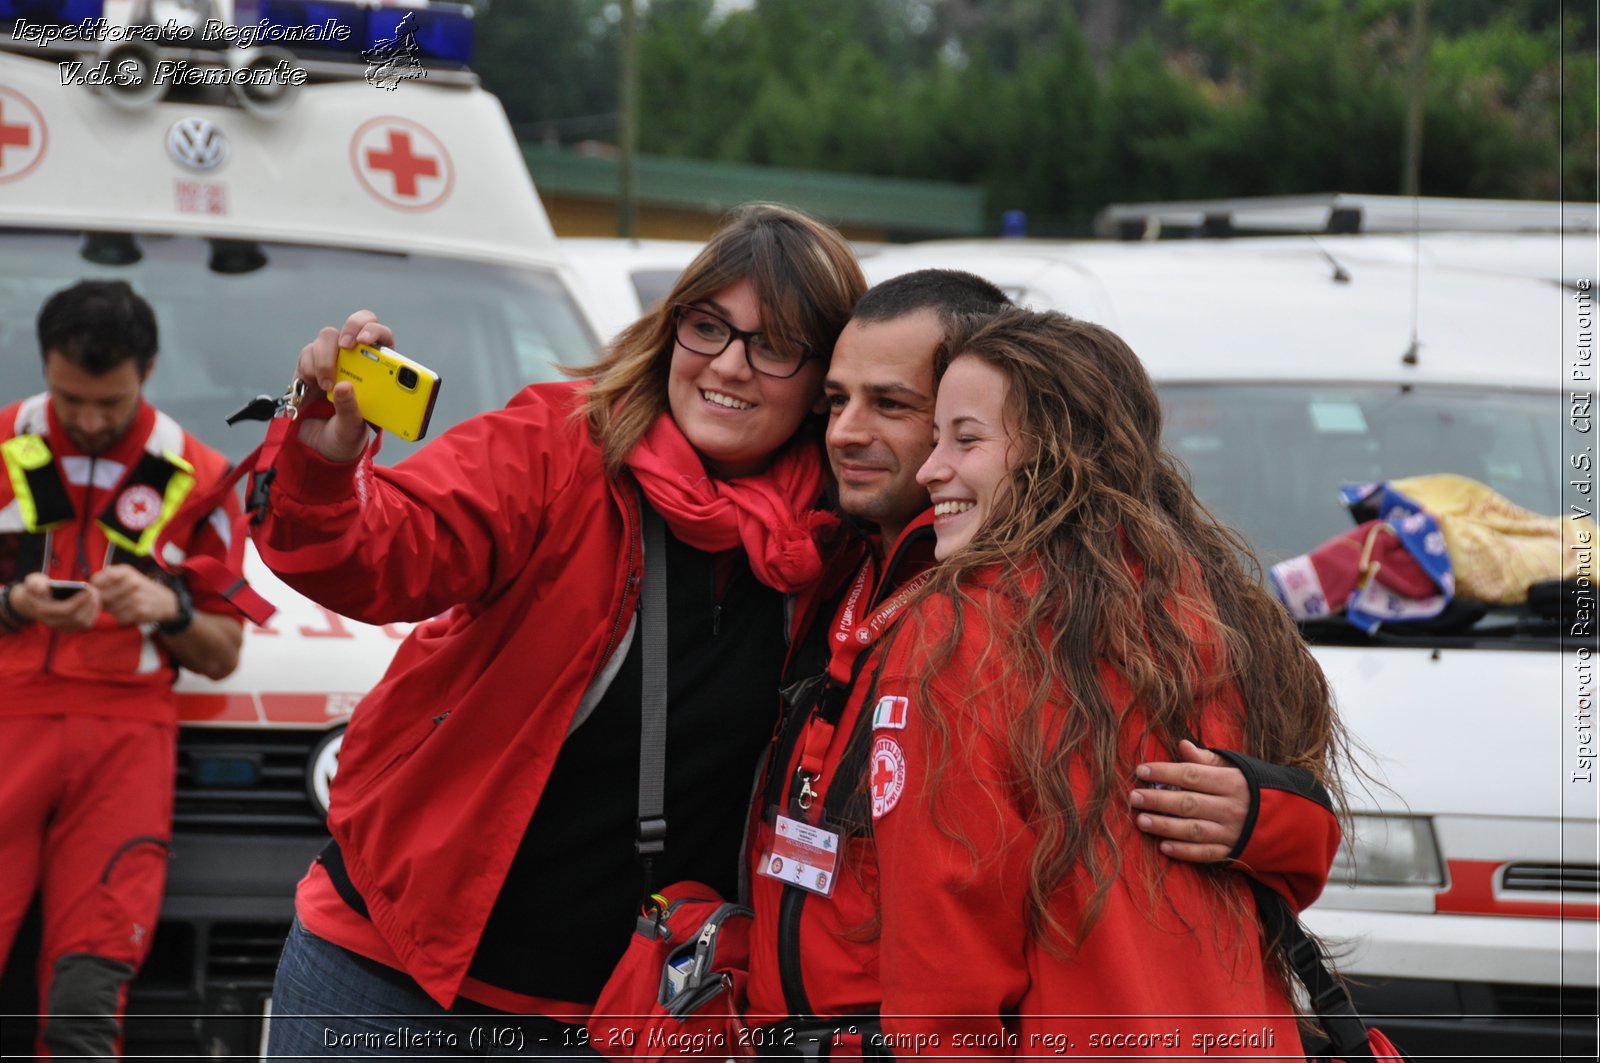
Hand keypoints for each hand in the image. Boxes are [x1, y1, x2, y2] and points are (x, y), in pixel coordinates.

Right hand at [16, 573, 101, 631]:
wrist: (34, 602)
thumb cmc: (37, 588)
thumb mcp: (33, 582)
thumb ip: (35, 583)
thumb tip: (43, 588)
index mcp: (44, 611)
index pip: (65, 610)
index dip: (79, 601)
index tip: (88, 590)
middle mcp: (53, 623)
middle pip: (77, 618)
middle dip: (88, 604)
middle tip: (95, 590)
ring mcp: (62, 627)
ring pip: (84, 622)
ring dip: (93, 608)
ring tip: (96, 594)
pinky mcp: (70, 629)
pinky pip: (86, 624)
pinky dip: (93, 613)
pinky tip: (95, 601)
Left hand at [91, 564, 180, 626]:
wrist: (166, 601)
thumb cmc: (141, 588)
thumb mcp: (129, 575)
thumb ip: (109, 576)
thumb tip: (90, 586)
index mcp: (126, 571)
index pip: (97, 580)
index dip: (94, 588)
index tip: (98, 591)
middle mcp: (132, 582)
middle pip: (102, 596)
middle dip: (103, 601)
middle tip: (112, 601)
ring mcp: (136, 597)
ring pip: (109, 609)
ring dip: (112, 611)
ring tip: (123, 607)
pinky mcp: (139, 611)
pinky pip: (119, 617)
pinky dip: (121, 618)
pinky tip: (130, 613)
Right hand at [293, 310, 393, 462]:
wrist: (319, 447)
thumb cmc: (346, 435)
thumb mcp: (352, 429)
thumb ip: (350, 410)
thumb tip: (344, 387)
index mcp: (378, 370)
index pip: (382, 337)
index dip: (375, 331)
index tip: (365, 341)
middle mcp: (356, 358)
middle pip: (356, 323)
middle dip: (351, 328)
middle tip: (346, 346)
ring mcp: (332, 358)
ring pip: (327, 337)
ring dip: (326, 359)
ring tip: (327, 385)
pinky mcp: (310, 364)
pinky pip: (307, 353)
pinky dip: (309, 367)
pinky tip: (312, 384)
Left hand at [1130, 739, 1248, 862]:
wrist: (1291, 821)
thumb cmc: (1252, 789)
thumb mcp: (1236, 768)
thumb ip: (1208, 759)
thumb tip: (1182, 745)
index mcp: (1232, 782)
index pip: (1193, 775)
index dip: (1165, 772)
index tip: (1141, 770)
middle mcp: (1232, 808)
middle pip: (1189, 803)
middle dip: (1159, 800)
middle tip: (1134, 797)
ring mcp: (1232, 832)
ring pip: (1193, 830)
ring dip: (1165, 826)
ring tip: (1141, 820)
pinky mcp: (1232, 852)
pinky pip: (1206, 853)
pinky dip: (1185, 852)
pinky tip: (1163, 847)